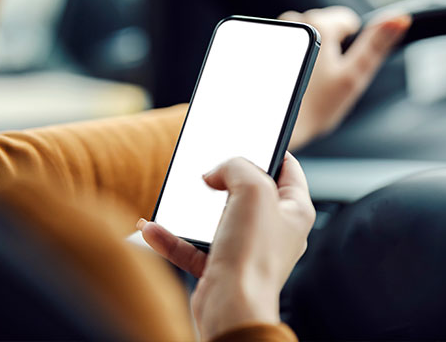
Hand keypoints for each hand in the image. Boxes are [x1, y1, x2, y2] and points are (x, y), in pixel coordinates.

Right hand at [137, 154, 314, 339]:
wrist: (230, 309)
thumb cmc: (252, 253)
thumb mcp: (252, 188)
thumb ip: (236, 165)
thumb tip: (215, 174)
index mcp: (294, 211)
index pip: (288, 168)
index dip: (269, 148)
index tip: (249, 137)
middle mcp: (274, 231)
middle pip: (248, 191)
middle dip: (223, 178)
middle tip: (206, 168)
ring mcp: (246, 250)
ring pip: (215, 218)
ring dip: (189, 207)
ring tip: (171, 194)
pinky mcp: (220, 268)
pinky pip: (192, 246)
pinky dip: (171, 237)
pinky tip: (151, 228)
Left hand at [278, 6, 410, 149]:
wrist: (277, 125)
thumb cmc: (314, 107)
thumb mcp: (353, 76)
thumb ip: (377, 44)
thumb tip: (400, 18)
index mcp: (318, 24)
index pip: (347, 20)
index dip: (348, 46)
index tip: (339, 68)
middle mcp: (293, 21)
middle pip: (325, 27)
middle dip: (329, 49)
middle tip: (324, 78)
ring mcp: (277, 32)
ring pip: (306, 36)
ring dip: (309, 52)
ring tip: (307, 79)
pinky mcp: (264, 44)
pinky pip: (288, 45)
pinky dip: (292, 57)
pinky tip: (291, 77)